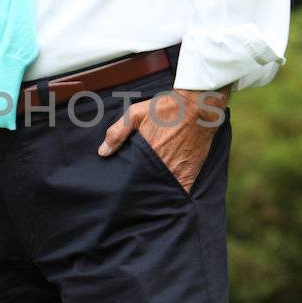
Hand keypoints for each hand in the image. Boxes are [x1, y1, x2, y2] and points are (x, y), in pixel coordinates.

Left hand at [97, 87, 228, 192]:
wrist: (199, 106)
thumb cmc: (167, 108)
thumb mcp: (136, 113)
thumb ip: (118, 132)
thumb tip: (103, 152)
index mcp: (148, 153)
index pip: (132, 177)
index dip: (127, 183)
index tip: (121, 185)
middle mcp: (163, 165)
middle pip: (147, 185)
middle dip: (140, 190)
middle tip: (132, 192)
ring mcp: (179, 170)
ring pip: (163, 189)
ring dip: (156, 192)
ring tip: (147, 196)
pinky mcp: (192, 171)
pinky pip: (181, 189)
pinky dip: (174, 193)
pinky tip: (167, 195)